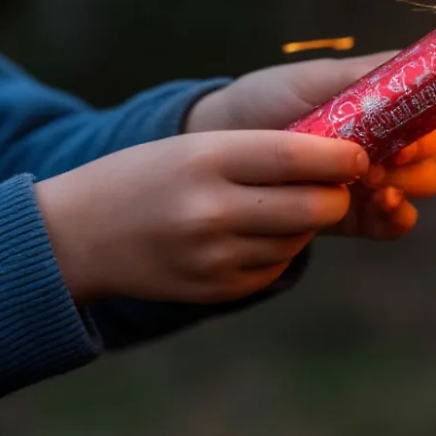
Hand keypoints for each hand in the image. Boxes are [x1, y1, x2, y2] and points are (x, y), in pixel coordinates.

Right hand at [36, 131, 367, 304]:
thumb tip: (340, 160)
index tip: (359, 155)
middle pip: (315, 206)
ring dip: (304, 222)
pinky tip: (250, 234)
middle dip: (336, 195)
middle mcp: (213, 210)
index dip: (342, 157)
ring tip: (276, 205)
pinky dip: (277, 249)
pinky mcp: (218, 288)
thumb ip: (262, 151)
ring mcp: (216, 256)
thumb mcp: (195, 147)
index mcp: (208, 159)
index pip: (300, 155)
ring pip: (300, 238)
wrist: (75, 236)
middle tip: (334, 184)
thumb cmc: (145, 176)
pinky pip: (276, 266)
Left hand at [185, 51, 435, 240]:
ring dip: (405, 187)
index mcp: (392, 103)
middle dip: (418, 163)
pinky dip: (397, 217)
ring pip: (426, 187)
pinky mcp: (363, 214)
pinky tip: (374, 208)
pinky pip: (399, 224)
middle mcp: (395, 139)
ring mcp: (381, 178)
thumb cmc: (271, 100)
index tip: (404, 142)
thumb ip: (365, 75)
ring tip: (366, 185)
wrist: (227, 143)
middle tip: (378, 167)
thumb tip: (417, 72)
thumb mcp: (315, 79)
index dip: (433, 132)